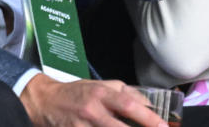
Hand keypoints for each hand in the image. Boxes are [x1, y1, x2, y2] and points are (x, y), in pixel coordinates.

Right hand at [20, 75, 164, 126]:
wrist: (45, 101)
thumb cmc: (77, 93)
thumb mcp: (102, 85)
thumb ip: (125, 93)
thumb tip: (148, 104)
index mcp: (102, 94)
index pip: (130, 105)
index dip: (148, 117)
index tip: (163, 126)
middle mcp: (93, 110)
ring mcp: (82, 125)